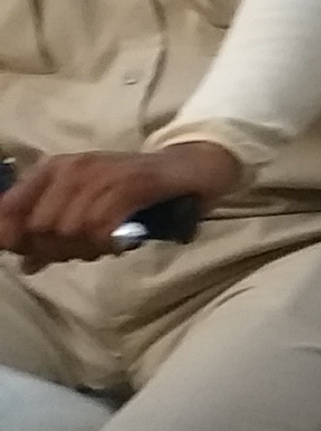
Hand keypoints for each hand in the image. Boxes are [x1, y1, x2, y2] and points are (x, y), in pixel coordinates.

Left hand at [0, 144, 240, 262]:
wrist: (191, 166)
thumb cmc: (136, 187)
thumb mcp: (87, 205)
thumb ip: (54, 233)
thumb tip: (26, 264)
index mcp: (54, 168)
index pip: (10, 207)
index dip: (13, 236)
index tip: (28, 256)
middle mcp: (72, 168)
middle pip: (40, 226)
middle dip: (57, 250)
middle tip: (83, 254)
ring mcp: (102, 174)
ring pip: (70, 229)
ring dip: (87, 249)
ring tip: (104, 248)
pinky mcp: (132, 185)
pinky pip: (102, 226)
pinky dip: (107, 243)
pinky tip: (119, 245)